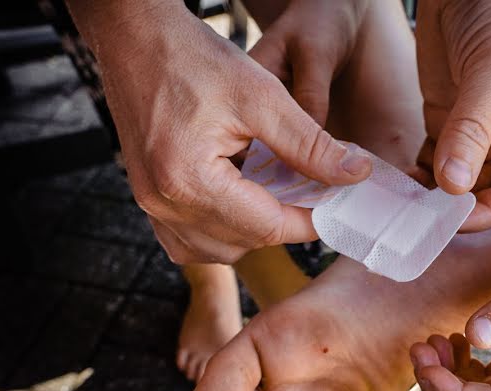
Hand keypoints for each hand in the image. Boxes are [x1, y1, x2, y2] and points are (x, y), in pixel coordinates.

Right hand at [89, 2, 371, 263]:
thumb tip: (355, 174)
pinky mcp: (148, 200)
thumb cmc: (193, 59)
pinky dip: (220, 231)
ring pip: (217, 251)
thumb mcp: (262, 96)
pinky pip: (189, 241)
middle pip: (244, 244)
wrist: (136, 39)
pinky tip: (239, 201)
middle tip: (308, 194)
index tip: (335, 205)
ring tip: (272, 194)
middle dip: (282, 224)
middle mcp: (163, 203)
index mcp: (189, 180)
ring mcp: (150, 206)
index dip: (309, 221)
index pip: (267, 227)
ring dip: (251, 232)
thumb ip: (310, 144)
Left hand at [415, 0, 490, 230]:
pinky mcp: (447, 124)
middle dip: (457, 210)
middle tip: (419, 221)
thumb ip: (473, 129)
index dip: (489, 213)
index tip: (452, 222)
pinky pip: (433, 163)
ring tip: (403, 208)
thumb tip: (455, 185)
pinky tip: (396, 186)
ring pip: (458, 184)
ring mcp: (478, 135)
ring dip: (433, 198)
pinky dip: (417, 177)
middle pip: (487, 194)